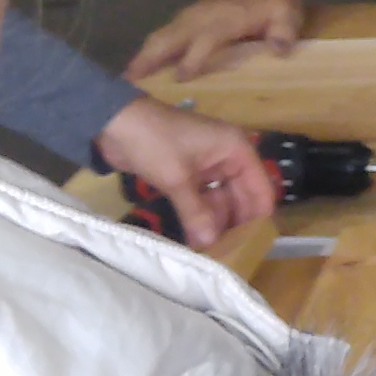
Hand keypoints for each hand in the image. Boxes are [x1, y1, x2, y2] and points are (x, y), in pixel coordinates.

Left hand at [100, 98, 280, 245]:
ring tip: (210, 250)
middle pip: (242, 196)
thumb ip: (196, 212)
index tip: (252, 245)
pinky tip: (196, 236)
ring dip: (215, 222)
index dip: (258, 217)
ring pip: (221, 199)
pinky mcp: (189, 173)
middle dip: (234, 223)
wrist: (115, 121)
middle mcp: (228, 157)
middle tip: (228, 254)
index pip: (260, 188)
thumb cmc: (154, 142)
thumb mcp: (177, 179)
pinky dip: (199, 214)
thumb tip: (211, 244)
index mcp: (236, 150)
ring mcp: (208, 166)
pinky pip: (202, 198)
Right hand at [129, 0, 308, 81]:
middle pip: (170, 38)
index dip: (193, 58)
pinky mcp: (185, 18)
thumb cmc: (273, 1)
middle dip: (151, 58)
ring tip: (126, 79)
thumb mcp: (286, 14)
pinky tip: (139, 67)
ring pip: (161, 36)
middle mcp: (200, 19)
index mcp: (224, 20)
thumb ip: (283, 31)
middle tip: (130, 82)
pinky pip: (162, 34)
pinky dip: (149, 49)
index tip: (179, 77)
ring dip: (143, 55)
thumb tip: (280, 49)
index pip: (204, 40)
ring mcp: (189, 17)